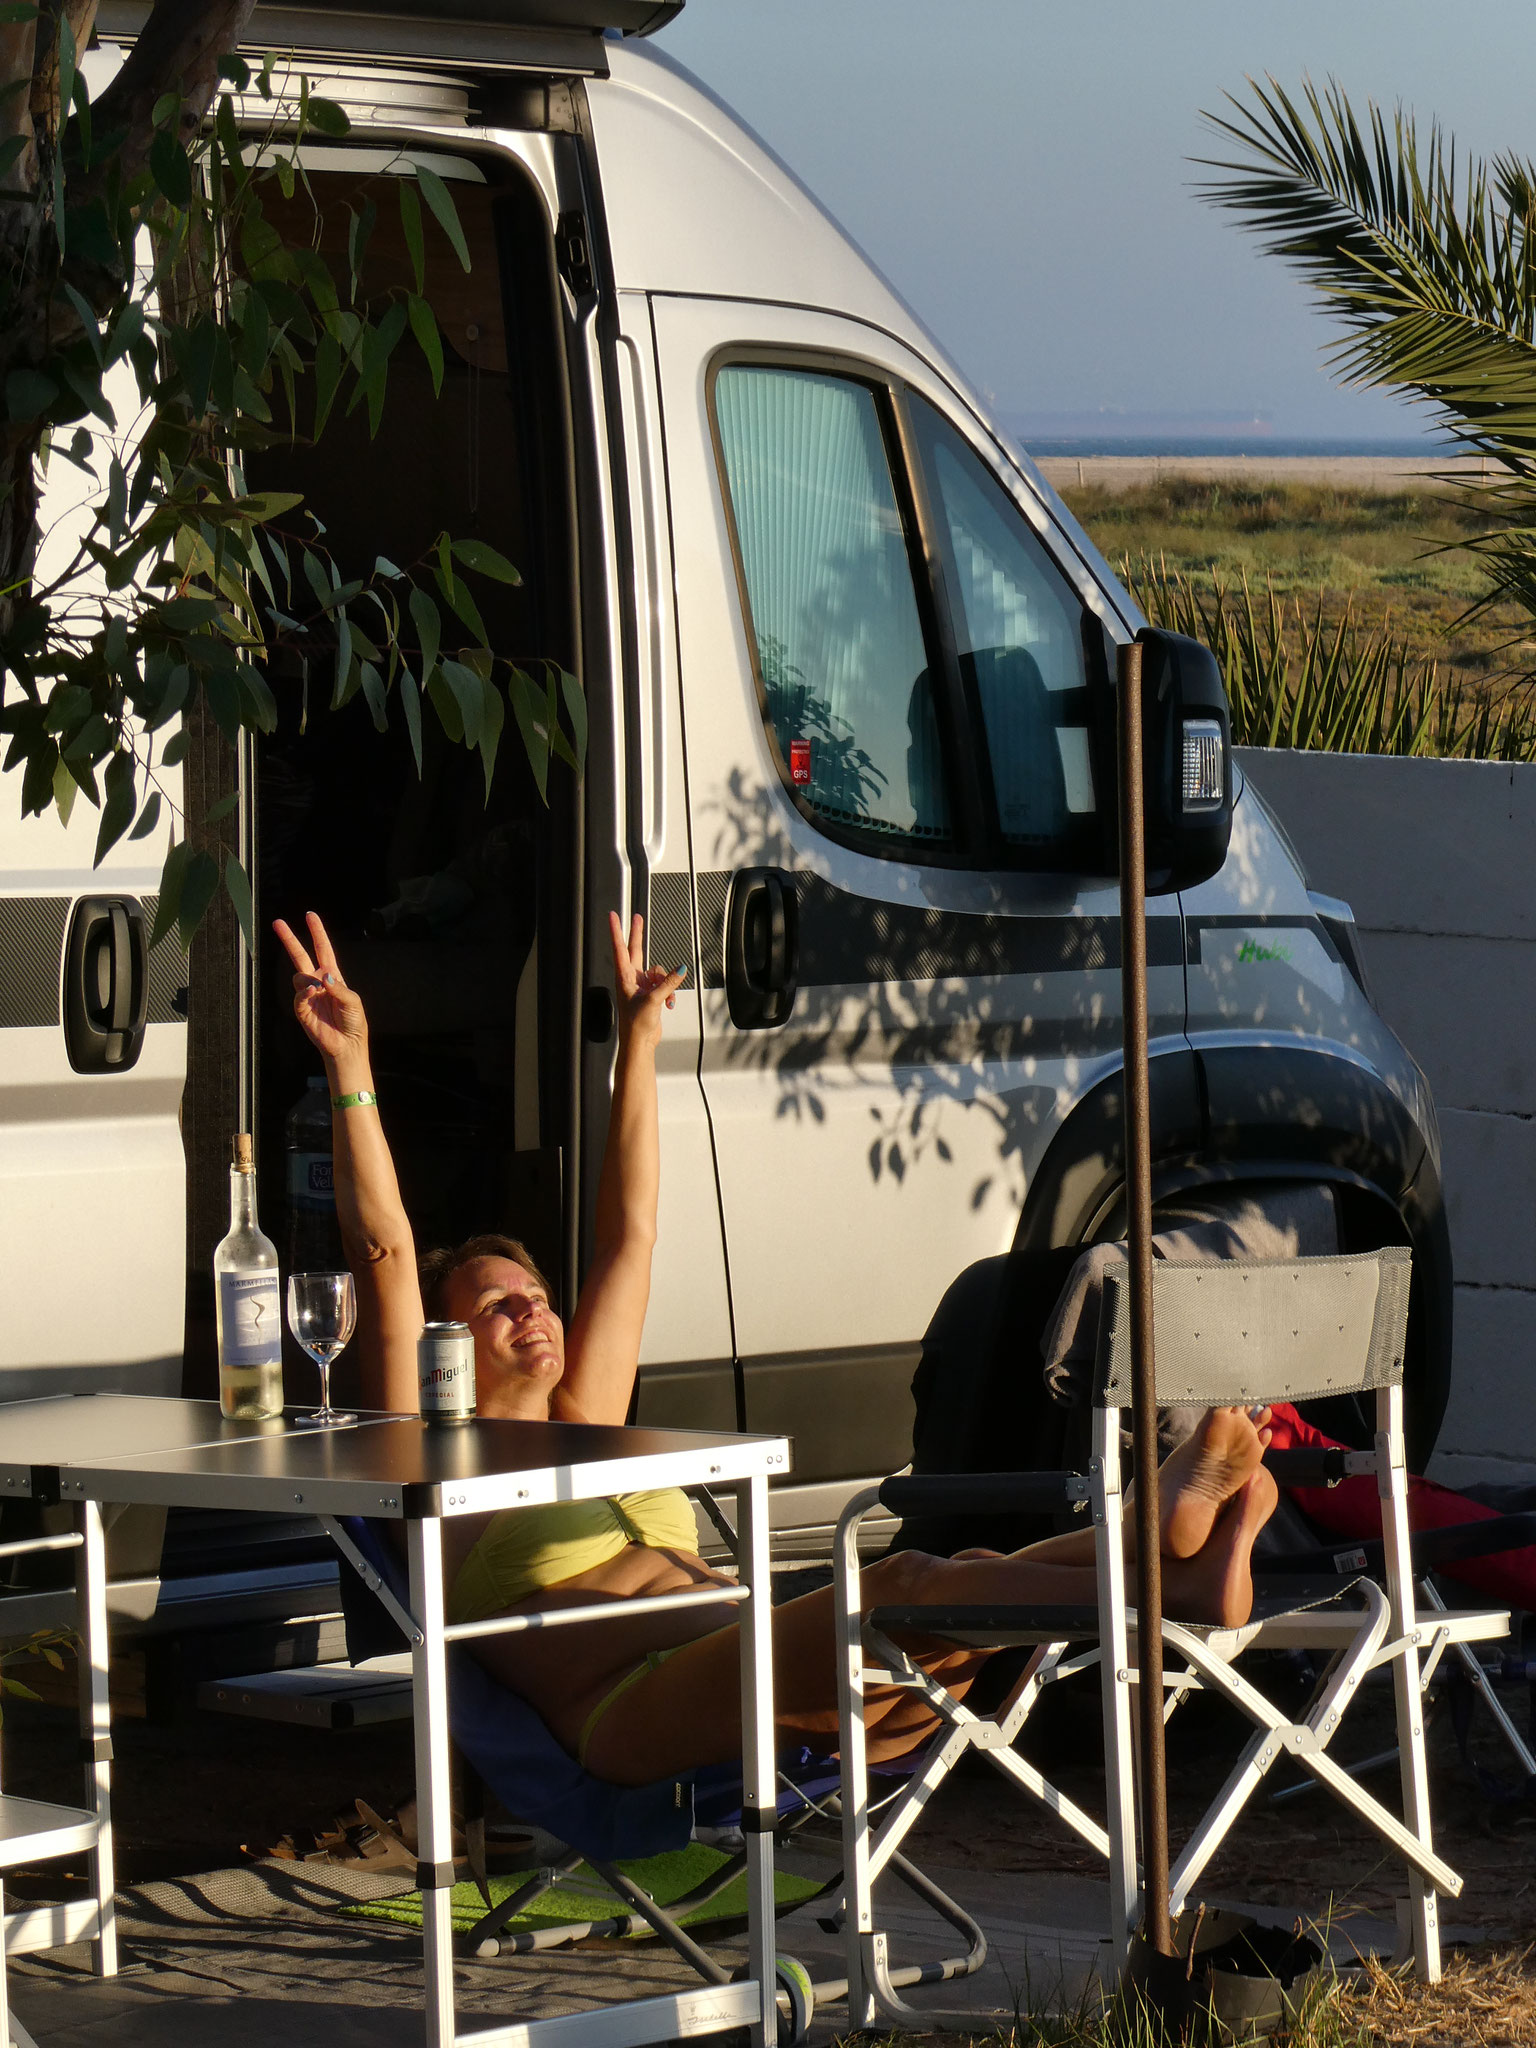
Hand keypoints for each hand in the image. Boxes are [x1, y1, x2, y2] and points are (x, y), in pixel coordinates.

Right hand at [272, 913, 368, 1069]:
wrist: (347, 1045)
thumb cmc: (353, 1022)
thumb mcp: (353, 1001)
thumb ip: (340, 987)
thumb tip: (324, 977)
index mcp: (333, 976)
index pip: (323, 949)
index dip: (317, 932)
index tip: (310, 915)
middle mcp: (318, 982)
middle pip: (300, 955)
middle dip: (289, 939)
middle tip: (277, 922)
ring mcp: (308, 995)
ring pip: (299, 976)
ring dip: (309, 980)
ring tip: (321, 992)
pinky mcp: (302, 1010)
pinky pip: (298, 995)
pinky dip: (304, 993)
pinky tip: (313, 994)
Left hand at [610, 911, 685, 1051]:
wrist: (639, 1043)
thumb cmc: (636, 1025)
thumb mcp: (653, 1001)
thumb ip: (668, 984)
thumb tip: (680, 969)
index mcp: (624, 978)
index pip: (620, 949)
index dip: (617, 931)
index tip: (614, 916)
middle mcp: (631, 979)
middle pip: (636, 951)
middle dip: (638, 935)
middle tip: (636, 917)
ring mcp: (641, 986)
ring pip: (657, 971)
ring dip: (666, 982)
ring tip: (666, 997)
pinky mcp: (650, 994)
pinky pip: (664, 984)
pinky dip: (669, 992)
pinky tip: (669, 1003)